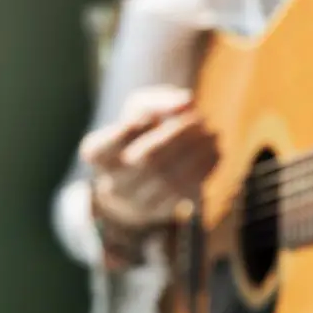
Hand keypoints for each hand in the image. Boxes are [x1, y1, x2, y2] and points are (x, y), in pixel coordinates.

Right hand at [79, 85, 218, 228]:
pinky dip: (205, 169)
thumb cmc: (138, 136)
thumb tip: (187, 102)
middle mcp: (113, 182)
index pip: (106, 144)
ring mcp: (136, 202)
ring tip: (212, 135)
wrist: (140, 180)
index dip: (129, 129)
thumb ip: (159, 101)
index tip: (149, 116)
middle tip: (200, 119)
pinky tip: (215, 152)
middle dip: (178, 135)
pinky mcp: (161, 211)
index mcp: (98, 154)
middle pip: (147, 158)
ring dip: (198, 153)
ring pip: (170, 178)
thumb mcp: (138, 111)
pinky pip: (186, 192)